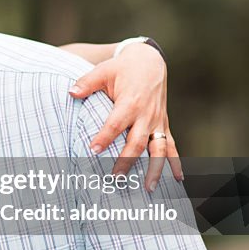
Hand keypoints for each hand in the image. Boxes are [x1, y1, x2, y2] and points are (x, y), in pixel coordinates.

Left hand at [69, 42, 182, 189]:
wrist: (150, 61)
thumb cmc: (123, 68)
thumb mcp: (104, 71)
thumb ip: (87, 83)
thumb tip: (70, 92)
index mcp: (130, 102)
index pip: (116, 124)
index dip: (104, 137)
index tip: (92, 150)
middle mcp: (147, 115)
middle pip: (137, 142)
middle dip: (127, 161)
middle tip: (116, 178)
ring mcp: (157, 121)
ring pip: (159, 149)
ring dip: (156, 170)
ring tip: (149, 188)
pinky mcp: (164, 125)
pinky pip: (172, 146)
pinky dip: (176, 163)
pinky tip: (178, 179)